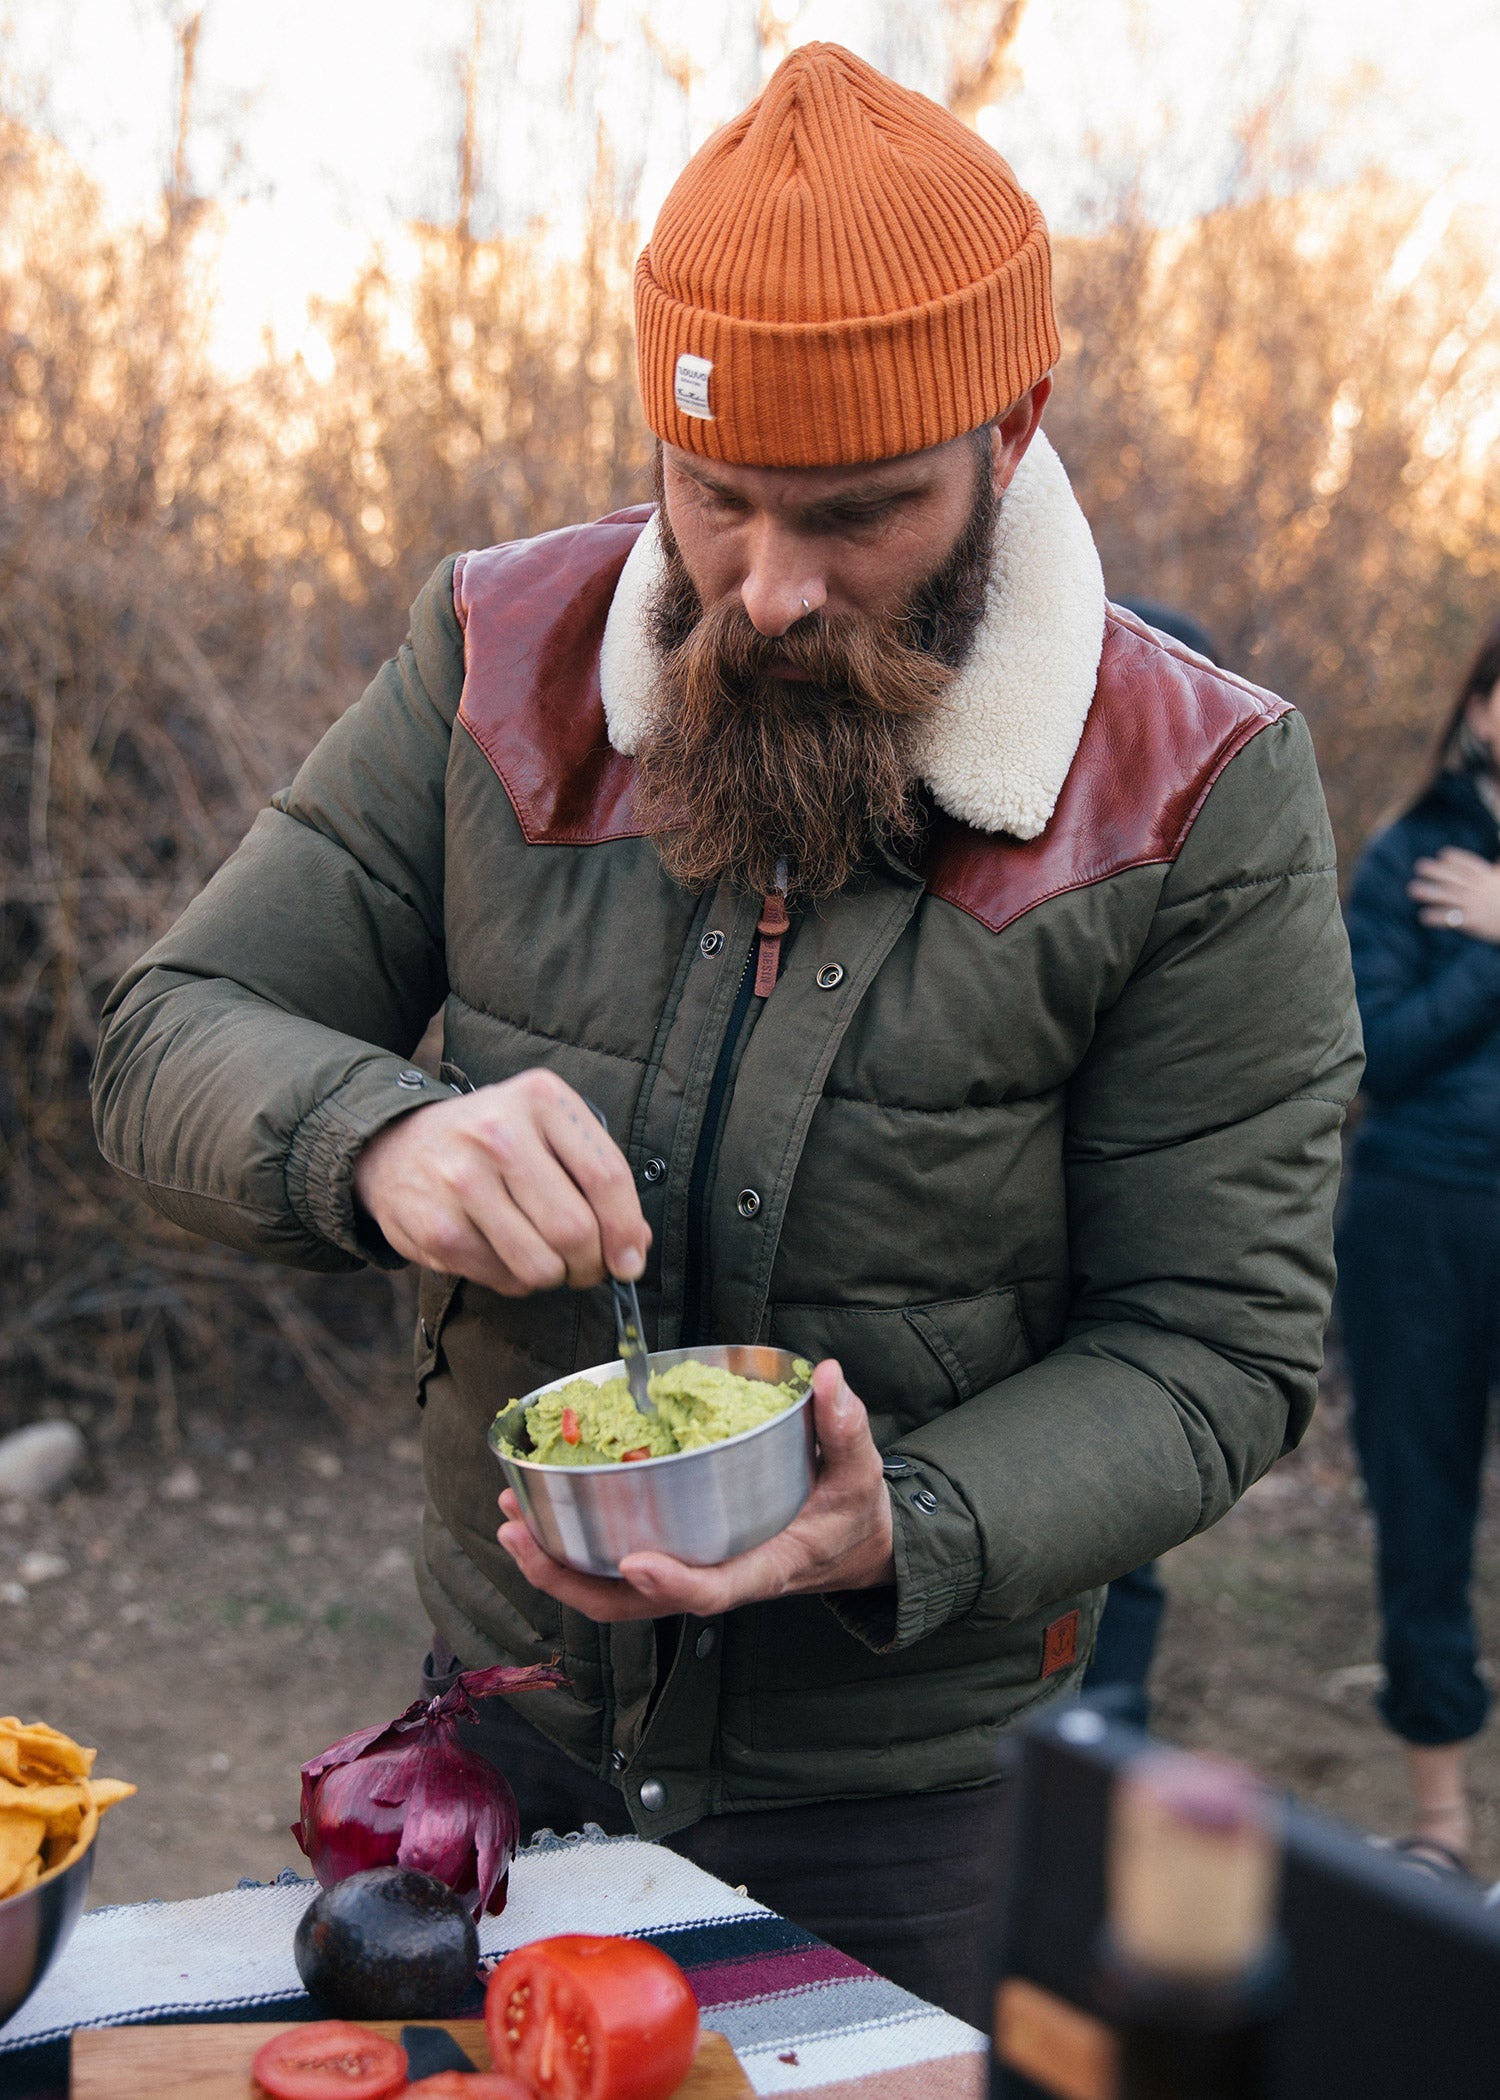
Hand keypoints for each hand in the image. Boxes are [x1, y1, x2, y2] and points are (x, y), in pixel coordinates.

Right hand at [352, 1068, 648, 1294]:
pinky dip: (515, 1280)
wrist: (396, 1145)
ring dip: (554, 1277)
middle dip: (591, 1264)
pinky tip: (504, 1254)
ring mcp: (463, 1180)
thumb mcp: (546, 1130)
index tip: (631, 1261)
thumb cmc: (491, 1142)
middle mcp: (500, 1134)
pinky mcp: (438, 1228)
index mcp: (541, 1100)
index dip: (627, 1230)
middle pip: (575, 1229)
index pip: (607, 1176)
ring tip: (546, 1260)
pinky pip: (504, 1279)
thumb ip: (596, 1177)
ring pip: (541, 1265)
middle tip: (586, 1267)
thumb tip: (635, 1247)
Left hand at [496, 1359, 895, 1620]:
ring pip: (614, 1593)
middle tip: (519, 1531)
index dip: (674, 1581)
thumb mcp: (859, 1471)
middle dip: (572, 1576)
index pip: (716, 1588)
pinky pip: (615, 1572)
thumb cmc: (852, 1511)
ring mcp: (693, 1575)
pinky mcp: (677, 1561)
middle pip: (637, 1601)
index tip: (635, 1561)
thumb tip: (829, 1378)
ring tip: (510, 1519)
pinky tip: (537, 1516)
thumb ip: (844, 1426)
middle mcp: (720, 1580)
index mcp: (767, 1566)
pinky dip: (571, 1552)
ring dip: (556, 1565)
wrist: (852, 1549)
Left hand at [1409, 848, 1499, 941]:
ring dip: (1430, 892)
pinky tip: (1423, 916)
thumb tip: (1499, 841)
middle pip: (1456, 878)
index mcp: (1487, 878)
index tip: (1443, 854)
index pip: (1471, 865)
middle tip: (1419, 866)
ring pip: (1450, 896)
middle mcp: (1479, 889)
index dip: (1457, 859)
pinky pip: (1453, 918)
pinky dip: (1438, 917)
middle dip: (1437, 871)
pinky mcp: (1474, 921)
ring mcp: (1476, 905)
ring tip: (1412, 889)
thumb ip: (1498, 865)